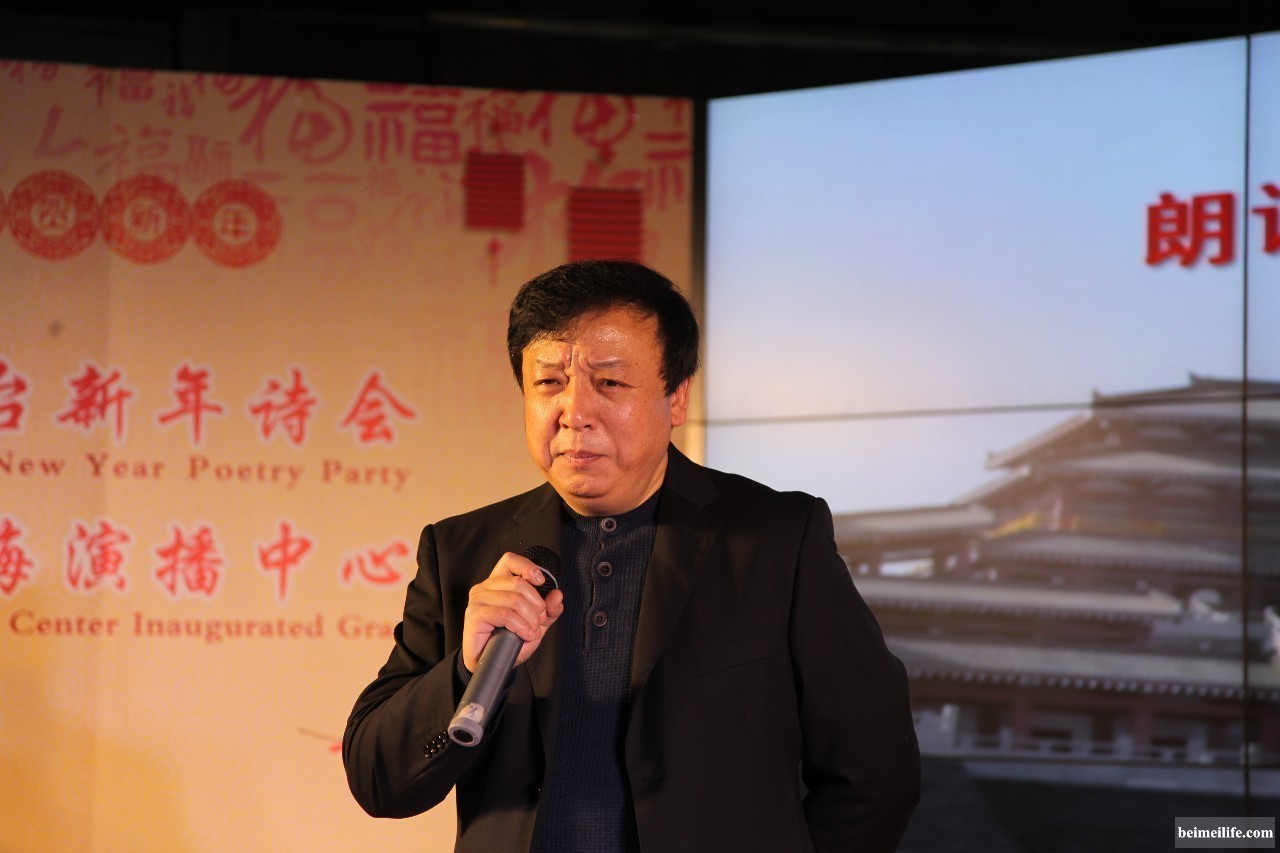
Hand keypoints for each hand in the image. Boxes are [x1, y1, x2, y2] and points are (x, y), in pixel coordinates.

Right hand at [461, 551, 564, 672]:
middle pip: (518, 583)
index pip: (510, 561)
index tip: (540, 581)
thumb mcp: (535, 623)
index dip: (527, 567)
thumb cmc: (508, 641)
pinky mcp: (475, 615)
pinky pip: (506, 615)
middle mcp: (485, 587)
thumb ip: (548, 609)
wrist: (490, 663)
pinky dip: (521, 626)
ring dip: (530, 619)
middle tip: (538, 621)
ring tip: (531, 630)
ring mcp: (478, 600)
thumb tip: (557, 595)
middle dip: (536, 604)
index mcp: (498, 583)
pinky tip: (524, 634)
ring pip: (514, 600)